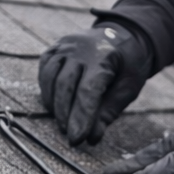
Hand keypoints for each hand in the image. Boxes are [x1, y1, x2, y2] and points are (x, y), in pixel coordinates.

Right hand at [38, 23, 153, 145]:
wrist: (123, 34)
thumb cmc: (128, 64)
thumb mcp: (128, 87)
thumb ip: (109, 111)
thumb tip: (91, 137)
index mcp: (104, 56)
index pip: (88, 90)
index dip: (81, 117)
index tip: (78, 139)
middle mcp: (80, 48)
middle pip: (66, 85)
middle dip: (66, 115)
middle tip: (71, 138)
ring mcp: (65, 46)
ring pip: (51, 78)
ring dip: (54, 105)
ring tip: (63, 125)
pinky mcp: (55, 48)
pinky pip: (45, 71)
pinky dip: (47, 90)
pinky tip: (54, 106)